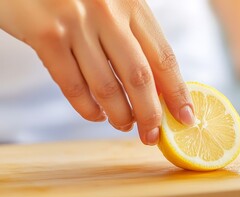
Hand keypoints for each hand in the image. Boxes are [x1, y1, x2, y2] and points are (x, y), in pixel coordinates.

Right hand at [0, 0, 194, 144]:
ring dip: (120, 115)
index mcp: (133, 6)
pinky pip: (73, 85)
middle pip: (140, 77)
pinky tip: (96, 115)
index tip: (186, 119)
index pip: (164, 58)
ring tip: (124, 125)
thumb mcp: (115, 5)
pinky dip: (87, 108)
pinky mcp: (47, 36)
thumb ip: (134, 38)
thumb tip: (159, 88)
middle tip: (153, 136)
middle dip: (150, 114)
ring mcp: (77, 24)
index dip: (178, 93)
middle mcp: (109, 14)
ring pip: (107, 86)